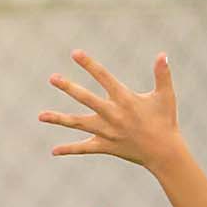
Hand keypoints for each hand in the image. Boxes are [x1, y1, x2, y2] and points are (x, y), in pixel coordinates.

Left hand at [38, 50, 182, 169]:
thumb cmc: (165, 121)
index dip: (89, 64)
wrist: (164, 153)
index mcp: (124, 99)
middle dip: (68, 87)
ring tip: (40, 116)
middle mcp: (112, 115)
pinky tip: (54, 151)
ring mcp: (106, 132)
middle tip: (52, 78)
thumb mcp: (166, 96)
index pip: (103, 77)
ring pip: (78, 124)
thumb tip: (162, 55)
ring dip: (59, 119)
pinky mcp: (105, 147)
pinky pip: (84, 149)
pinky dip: (69, 149)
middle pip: (86, 99)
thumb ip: (162, 74)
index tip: (75, 53)